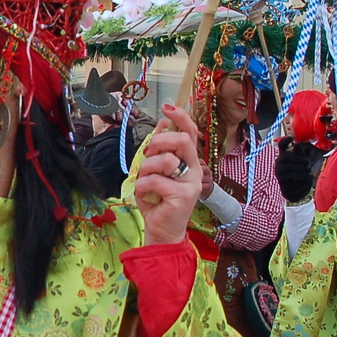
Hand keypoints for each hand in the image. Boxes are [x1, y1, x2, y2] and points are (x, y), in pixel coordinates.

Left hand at [133, 103, 202, 245]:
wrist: (161, 229)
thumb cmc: (157, 199)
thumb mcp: (155, 171)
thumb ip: (160, 150)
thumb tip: (163, 124)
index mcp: (189, 162)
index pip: (191, 133)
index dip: (181, 118)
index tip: (168, 107)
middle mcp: (194, 171)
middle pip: (183, 141)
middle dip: (160, 142)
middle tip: (148, 154)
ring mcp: (191, 184)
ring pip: (166, 160)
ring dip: (147, 169)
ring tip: (145, 181)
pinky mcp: (183, 196)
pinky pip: (154, 180)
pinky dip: (141, 186)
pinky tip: (144, 195)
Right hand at [274, 141, 319, 204]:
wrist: (296, 190)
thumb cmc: (300, 173)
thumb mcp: (303, 162)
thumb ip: (300, 154)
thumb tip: (297, 144)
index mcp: (285, 154)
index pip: (281, 145)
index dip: (285, 140)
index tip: (292, 139)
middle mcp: (279, 160)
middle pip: (286, 155)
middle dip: (299, 159)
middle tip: (308, 163)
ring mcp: (278, 168)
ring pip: (288, 166)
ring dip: (301, 168)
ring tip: (309, 171)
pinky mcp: (280, 177)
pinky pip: (290, 174)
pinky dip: (301, 175)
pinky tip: (309, 176)